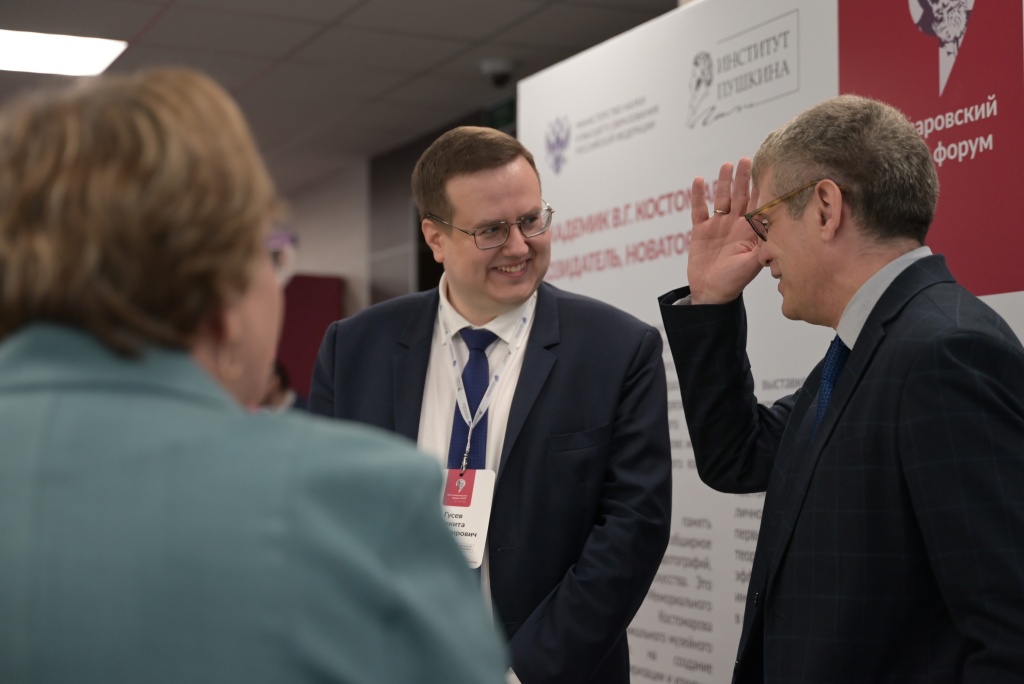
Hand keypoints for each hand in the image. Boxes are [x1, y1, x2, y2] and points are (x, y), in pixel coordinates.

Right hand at [687, 158, 763, 304]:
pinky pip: (699, 209)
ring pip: (722, 198)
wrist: (711, 293)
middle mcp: (736, 225)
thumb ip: (763, 248)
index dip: (762, 188)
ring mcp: (718, 226)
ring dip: (723, 182)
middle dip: (743, 178)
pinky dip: (698, 196)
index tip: (767, 171)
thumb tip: (776, 232)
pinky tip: (699, 181)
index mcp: (751, 232)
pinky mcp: (701, 230)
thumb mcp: (752, 265)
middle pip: (741, 196)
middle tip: (746, 159)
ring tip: (726, 165)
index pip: (759, 205)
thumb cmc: (734, 282)